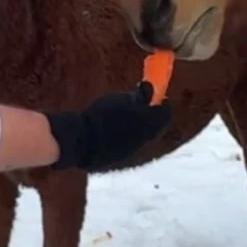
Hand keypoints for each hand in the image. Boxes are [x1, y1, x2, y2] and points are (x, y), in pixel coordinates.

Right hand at [44, 81, 172, 170]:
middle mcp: (144, 139)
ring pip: (142, 135)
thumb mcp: (121, 99)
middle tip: (140, 102)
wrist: (82, 141)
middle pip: (154, 126)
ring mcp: (131, 149)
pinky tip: (114, 127)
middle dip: (150, 114)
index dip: (162, 102)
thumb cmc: (102, 115)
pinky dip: (127, 134)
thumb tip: (149, 90)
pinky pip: (129, 143)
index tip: (156, 94)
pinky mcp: (119, 157)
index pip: (165, 113)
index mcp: (148, 124)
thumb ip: (139, 96)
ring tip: (124, 113)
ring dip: (138, 124)